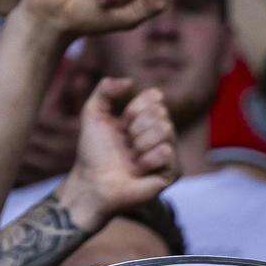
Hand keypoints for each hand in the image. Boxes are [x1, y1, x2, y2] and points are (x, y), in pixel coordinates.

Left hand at [58, 77, 175, 225]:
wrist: (92, 183)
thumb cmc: (93, 153)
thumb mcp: (92, 113)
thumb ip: (105, 89)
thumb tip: (131, 82)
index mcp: (147, 119)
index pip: (155, 98)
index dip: (135, 109)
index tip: (122, 125)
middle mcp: (160, 135)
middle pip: (161, 112)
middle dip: (136, 128)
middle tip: (126, 146)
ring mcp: (168, 154)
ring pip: (166, 129)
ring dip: (140, 143)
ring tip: (131, 159)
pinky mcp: (172, 173)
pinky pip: (166, 151)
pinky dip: (147, 159)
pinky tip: (138, 171)